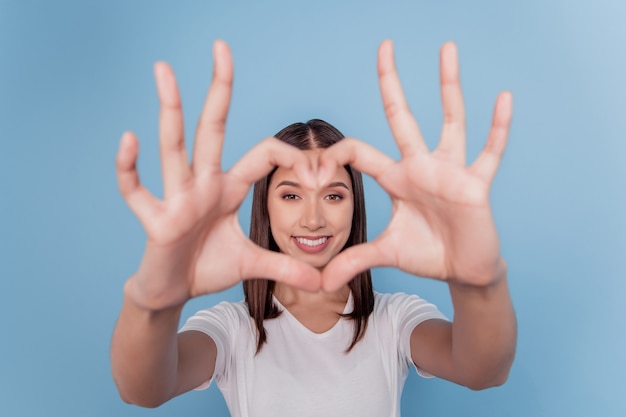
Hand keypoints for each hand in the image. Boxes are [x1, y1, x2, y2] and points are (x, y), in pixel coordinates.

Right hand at [116, 41, 319, 309]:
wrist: (173, 290)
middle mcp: (202, 184)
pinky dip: (130, 167)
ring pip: (174, 147)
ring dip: (170, 108)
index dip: (291, 157)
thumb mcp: (251, 265)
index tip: (319, 173)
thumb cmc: (206, 267)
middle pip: (211, 128)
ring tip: (165, 69)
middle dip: (219, 89)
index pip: (261, 155)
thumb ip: (284, 267)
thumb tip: (322, 283)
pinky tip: (129, 139)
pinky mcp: (156, 220)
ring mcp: (177, 198)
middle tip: (221, 46)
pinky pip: (137, 190)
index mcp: (226, 188)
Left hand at [320, 40, 511, 290]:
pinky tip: (503, 97)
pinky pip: (490, 152)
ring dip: (447, 86)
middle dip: (392, 83)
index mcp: (396, 178)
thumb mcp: (386, 253)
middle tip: (385, 46)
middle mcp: (421, 166)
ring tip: (446, 49)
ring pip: (449, 120)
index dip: (335, 154)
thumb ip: (354, 260)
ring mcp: (450, 171)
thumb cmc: (427, 253)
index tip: (314, 165)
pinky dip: (498, 127)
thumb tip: (321, 283)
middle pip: (403, 117)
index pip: (360, 152)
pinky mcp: (475, 185)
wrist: (463, 270)